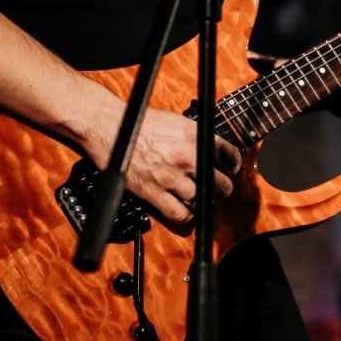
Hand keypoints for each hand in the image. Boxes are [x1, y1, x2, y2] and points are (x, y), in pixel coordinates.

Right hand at [80, 96, 241, 227]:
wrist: (107, 126)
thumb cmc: (137, 121)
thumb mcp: (176, 121)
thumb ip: (194, 136)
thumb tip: (207, 148)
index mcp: (195, 135)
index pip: (230, 156)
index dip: (233, 166)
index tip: (229, 170)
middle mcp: (188, 156)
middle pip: (221, 183)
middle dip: (220, 188)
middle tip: (215, 188)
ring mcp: (172, 176)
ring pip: (202, 200)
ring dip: (202, 203)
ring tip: (199, 200)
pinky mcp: (154, 192)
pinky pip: (180, 214)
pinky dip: (186, 219)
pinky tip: (187, 216)